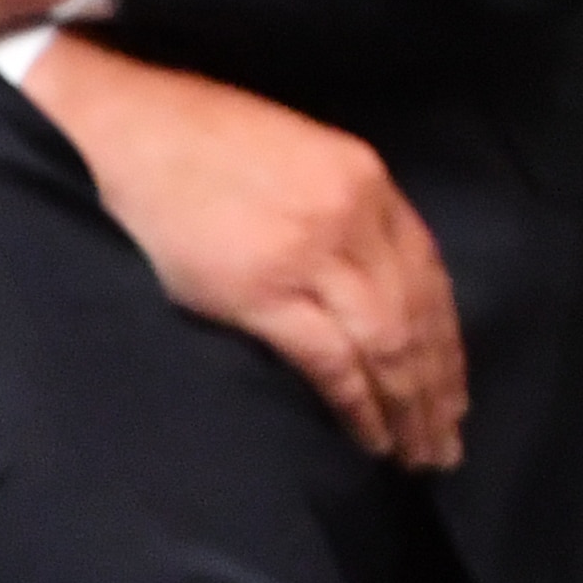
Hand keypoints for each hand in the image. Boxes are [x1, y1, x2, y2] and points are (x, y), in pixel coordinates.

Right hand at [24, 34, 468, 469]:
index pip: (431, 275)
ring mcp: (310, 253)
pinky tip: (370, 439)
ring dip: (409, 408)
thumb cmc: (202, 141)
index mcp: (366, 180)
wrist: (126, 127)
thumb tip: (371, 289)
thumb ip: (345, 215)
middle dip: (438, 387)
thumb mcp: (299, 158)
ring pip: (386, 343)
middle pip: (417, 316)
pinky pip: (331, 360)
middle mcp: (353, 216)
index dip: (448, 341)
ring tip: (420, 456)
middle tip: (448, 447)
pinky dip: (358, 405)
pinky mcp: (262, 290)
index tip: (455, 390)